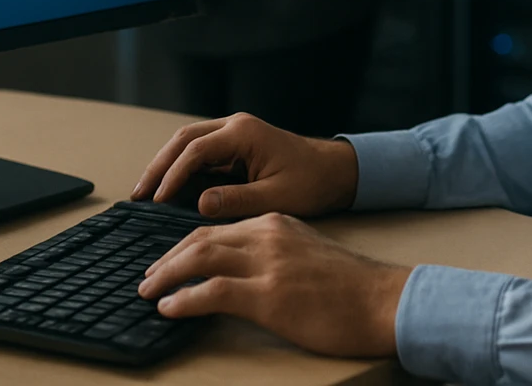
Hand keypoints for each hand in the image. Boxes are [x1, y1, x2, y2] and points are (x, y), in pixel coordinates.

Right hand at [131, 112, 358, 218]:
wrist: (335, 172)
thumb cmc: (312, 182)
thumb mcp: (277, 198)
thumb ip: (238, 200)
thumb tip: (200, 204)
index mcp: (244, 133)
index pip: (196, 150)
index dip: (172, 176)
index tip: (157, 201)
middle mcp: (235, 126)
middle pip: (183, 140)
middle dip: (158, 166)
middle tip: (137, 195)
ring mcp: (234, 134)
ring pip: (187, 143)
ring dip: (165, 166)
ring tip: (144, 193)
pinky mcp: (234, 146)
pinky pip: (200, 153)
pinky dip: (180, 169)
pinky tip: (168, 190)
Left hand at [138, 212, 411, 357]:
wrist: (384, 300)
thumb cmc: (352, 288)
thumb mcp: (309, 255)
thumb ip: (276, 254)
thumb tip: (243, 272)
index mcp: (276, 223)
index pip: (217, 227)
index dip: (185, 245)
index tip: (167, 262)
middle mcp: (268, 234)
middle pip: (200, 238)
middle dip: (167, 258)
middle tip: (147, 278)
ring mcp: (267, 263)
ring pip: (199, 257)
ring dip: (165, 275)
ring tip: (148, 291)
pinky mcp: (268, 295)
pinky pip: (210, 291)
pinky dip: (183, 299)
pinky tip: (169, 308)